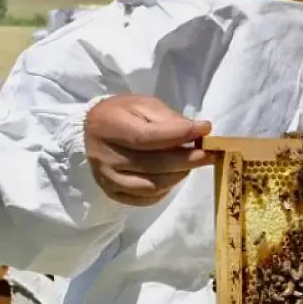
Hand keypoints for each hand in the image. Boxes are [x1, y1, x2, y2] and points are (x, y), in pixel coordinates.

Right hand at [84, 95, 214, 206]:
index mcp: (109, 126)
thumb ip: (168, 118)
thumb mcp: (143, 105)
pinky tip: (173, 175)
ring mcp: (107, 179)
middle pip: (154, 164)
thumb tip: (197, 131)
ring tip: (192, 162)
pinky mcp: (113, 193)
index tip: (205, 129)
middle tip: (210, 153)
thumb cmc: (122, 114)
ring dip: (180, 175)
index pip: (148, 137)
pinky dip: (166, 189)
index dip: (179, 135)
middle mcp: (105, 157)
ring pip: (153, 186)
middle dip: (189, 159)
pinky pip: (147, 199)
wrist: (92, 131)